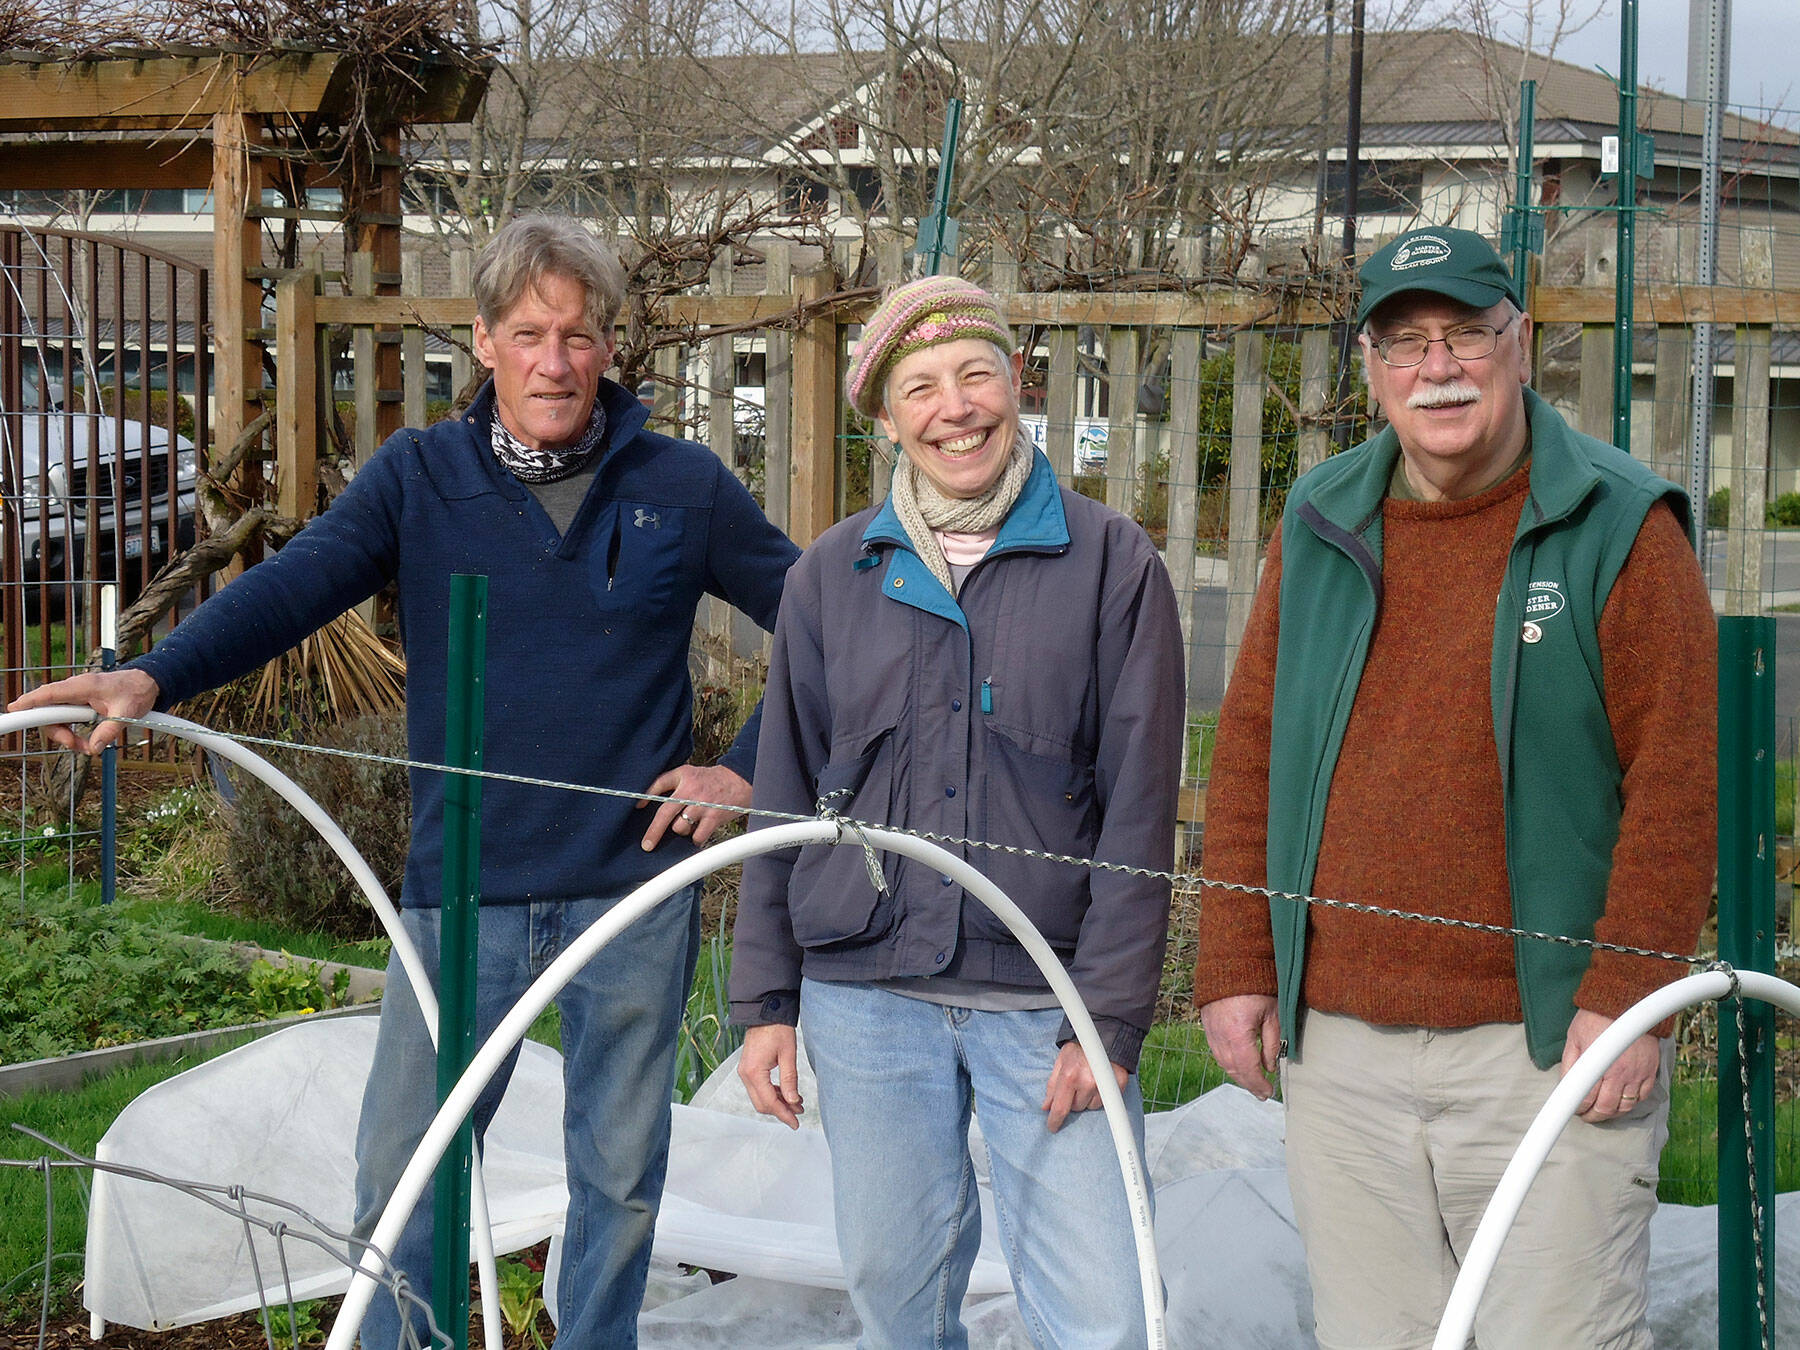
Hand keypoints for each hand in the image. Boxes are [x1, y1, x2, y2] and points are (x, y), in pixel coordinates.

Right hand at [7, 669, 160, 754]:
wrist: (148, 683)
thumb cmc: (136, 692)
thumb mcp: (127, 713)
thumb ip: (109, 731)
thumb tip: (95, 748)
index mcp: (82, 686)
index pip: (49, 694)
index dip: (29, 702)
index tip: (14, 710)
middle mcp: (75, 690)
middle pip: (49, 712)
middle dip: (58, 732)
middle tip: (75, 745)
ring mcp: (76, 697)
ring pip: (57, 719)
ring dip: (68, 736)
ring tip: (88, 747)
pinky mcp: (79, 704)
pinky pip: (67, 720)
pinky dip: (74, 733)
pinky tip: (88, 743)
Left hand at [638, 763, 750, 849]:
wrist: (740, 780)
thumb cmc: (711, 780)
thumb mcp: (689, 773)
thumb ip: (671, 783)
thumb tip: (646, 802)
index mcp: (683, 775)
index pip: (658, 784)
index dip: (645, 796)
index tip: (637, 807)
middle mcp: (691, 790)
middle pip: (665, 813)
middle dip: (654, 831)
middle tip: (647, 845)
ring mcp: (702, 805)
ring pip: (680, 828)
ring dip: (681, 830)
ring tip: (689, 823)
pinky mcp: (714, 817)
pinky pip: (697, 836)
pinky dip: (696, 838)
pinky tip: (698, 833)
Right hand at [739, 1023, 803, 1127]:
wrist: (765, 1012)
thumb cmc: (777, 1028)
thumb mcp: (788, 1054)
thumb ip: (789, 1080)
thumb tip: (793, 1102)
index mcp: (754, 1072)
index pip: (769, 1102)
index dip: (784, 1114)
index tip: (796, 1123)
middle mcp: (745, 1074)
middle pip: (761, 1104)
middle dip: (780, 1111)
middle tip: (798, 1113)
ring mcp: (745, 1071)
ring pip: (759, 1098)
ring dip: (777, 1103)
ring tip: (796, 1103)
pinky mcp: (748, 1068)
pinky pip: (758, 1088)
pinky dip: (772, 1094)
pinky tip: (785, 1093)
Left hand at [1041, 1041, 1129, 1132]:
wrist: (1104, 1034)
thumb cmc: (1079, 1046)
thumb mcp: (1060, 1062)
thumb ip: (1052, 1086)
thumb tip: (1046, 1106)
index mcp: (1069, 1076)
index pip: (1060, 1108)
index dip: (1055, 1121)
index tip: (1052, 1127)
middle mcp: (1087, 1082)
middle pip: (1077, 1108)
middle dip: (1074, 1100)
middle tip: (1076, 1085)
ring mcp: (1104, 1084)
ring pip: (1092, 1107)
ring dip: (1089, 1098)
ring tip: (1089, 1081)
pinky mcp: (1118, 1084)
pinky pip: (1107, 1102)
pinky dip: (1102, 1096)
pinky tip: (1100, 1083)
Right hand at [1199, 993, 1280, 1099]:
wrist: (1230, 963)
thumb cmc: (1256, 986)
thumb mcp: (1272, 1014)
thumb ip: (1272, 1043)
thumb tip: (1270, 1067)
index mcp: (1238, 1033)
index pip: (1248, 1068)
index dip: (1258, 1084)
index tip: (1269, 1093)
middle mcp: (1221, 1036)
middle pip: (1233, 1069)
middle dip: (1249, 1084)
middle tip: (1262, 1094)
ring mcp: (1211, 1031)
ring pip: (1223, 1062)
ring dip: (1238, 1075)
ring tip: (1252, 1083)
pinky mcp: (1207, 1026)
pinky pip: (1216, 1051)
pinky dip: (1228, 1062)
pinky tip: (1238, 1066)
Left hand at [1561, 1008, 1661, 1122]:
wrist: (1626, 1002)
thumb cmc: (1595, 1018)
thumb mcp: (1574, 1038)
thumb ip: (1570, 1064)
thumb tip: (1565, 1086)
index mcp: (1598, 1064)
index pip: (1585, 1098)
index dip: (1578, 1108)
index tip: (1575, 1110)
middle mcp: (1619, 1073)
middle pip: (1607, 1108)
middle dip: (1594, 1116)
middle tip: (1587, 1116)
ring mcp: (1637, 1073)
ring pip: (1626, 1107)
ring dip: (1613, 1114)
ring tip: (1603, 1112)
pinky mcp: (1650, 1071)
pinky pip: (1643, 1097)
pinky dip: (1632, 1104)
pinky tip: (1623, 1102)